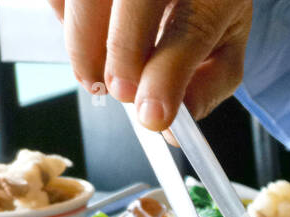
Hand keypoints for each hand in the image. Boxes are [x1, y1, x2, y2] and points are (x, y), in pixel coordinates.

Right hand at [47, 0, 251, 130]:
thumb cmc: (208, 8)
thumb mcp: (225, 49)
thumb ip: (205, 89)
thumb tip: (171, 129)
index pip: (191, 32)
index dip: (166, 77)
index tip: (150, 116)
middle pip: (135, 1)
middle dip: (120, 54)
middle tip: (118, 93)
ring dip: (82, 42)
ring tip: (93, 76)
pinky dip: (64, 17)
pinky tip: (84, 36)